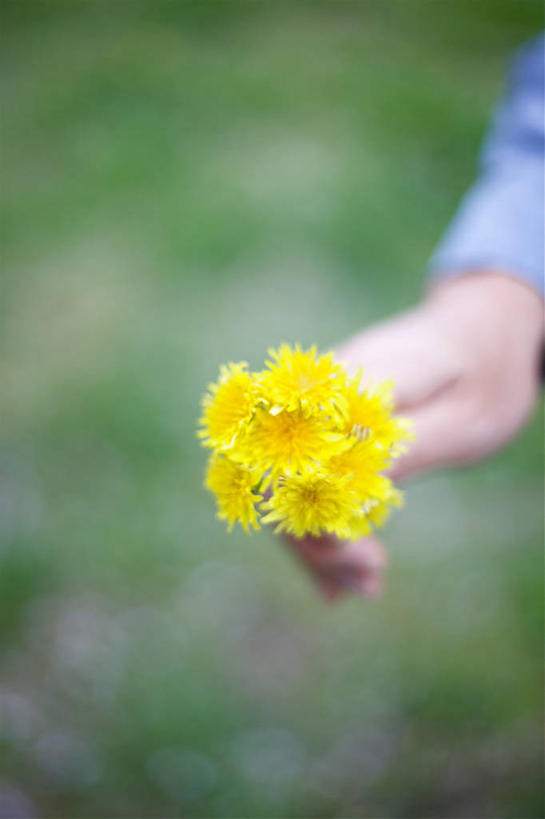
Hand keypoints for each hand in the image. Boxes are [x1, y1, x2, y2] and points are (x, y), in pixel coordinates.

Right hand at [288, 271, 543, 599]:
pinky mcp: (329, 429)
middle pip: (285, 477)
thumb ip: (408, 448)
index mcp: (348, 386)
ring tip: (366, 585)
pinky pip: (312, 479)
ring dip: (322, 541)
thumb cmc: (483, 372)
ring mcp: (319, 413)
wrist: (480, 330)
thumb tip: (349, 493)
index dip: (308, 511)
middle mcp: (320, 396)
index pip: (297, 456)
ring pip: (294, 486)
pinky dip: (326, 526)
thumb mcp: (464, 418)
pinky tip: (342, 575)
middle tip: (371, 575)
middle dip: (318, 537)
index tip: (352, 552)